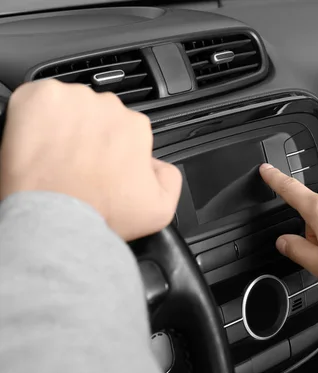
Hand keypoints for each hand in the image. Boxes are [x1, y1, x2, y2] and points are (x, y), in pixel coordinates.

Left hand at [0, 80, 181, 240]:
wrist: (56, 216)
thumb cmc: (100, 213)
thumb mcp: (160, 209)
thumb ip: (170, 178)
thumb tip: (158, 163)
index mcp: (136, 127)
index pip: (127, 129)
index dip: (114, 148)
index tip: (101, 165)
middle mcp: (107, 107)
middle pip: (98, 114)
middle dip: (89, 134)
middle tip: (77, 163)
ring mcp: (71, 99)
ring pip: (69, 106)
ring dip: (63, 125)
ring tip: (55, 157)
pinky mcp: (37, 98)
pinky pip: (36, 99)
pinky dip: (34, 117)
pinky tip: (37, 144)